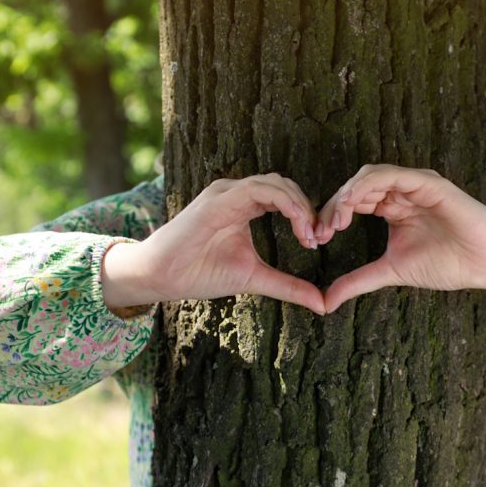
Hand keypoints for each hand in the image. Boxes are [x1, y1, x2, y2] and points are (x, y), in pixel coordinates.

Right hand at [102, 173, 325, 314]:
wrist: (163, 277)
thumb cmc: (201, 273)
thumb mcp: (255, 278)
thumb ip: (288, 286)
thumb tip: (323, 304)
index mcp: (245, 205)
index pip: (286, 197)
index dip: (306, 215)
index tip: (316, 242)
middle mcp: (237, 193)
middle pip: (286, 185)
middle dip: (307, 209)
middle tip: (318, 238)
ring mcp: (227, 192)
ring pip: (276, 183)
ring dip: (299, 205)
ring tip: (309, 233)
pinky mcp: (219, 198)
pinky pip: (259, 189)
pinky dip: (284, 202)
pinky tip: (297, 223)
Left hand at [314, 164, 485, 311]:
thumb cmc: (448, 264)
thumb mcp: (391, 272)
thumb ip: (358, 281)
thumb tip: (325, 301)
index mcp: (391, 207)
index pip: (353, 202)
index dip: (331, 216)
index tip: (317, 239)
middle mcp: (401, 192)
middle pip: (355, 187)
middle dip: (333, 206)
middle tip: (321, 231)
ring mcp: (415, 185)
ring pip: (369, 176)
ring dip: (347, 195)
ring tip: (336, 221)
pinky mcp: (429, 183)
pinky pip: (393, 175)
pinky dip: (369, 186)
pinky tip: (355, 205)